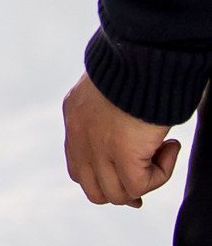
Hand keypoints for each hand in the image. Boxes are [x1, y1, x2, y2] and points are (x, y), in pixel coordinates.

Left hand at [62, 71, 179, 207]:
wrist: (141, 50)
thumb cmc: (137, 61)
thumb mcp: (113, 89)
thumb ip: (114, 114)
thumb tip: (137, 141)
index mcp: (75, 117)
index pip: (79, 168)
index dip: (106, 179)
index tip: (132, 176)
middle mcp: (79, 135)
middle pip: (94, 190)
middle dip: (124, 190)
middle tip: (150, 173)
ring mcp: (97, 147)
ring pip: (117, 194)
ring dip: (146, 180)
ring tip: (164, 148)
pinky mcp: (121, 154)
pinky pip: (140, 186)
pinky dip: (161, 173)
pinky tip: (171, 146)